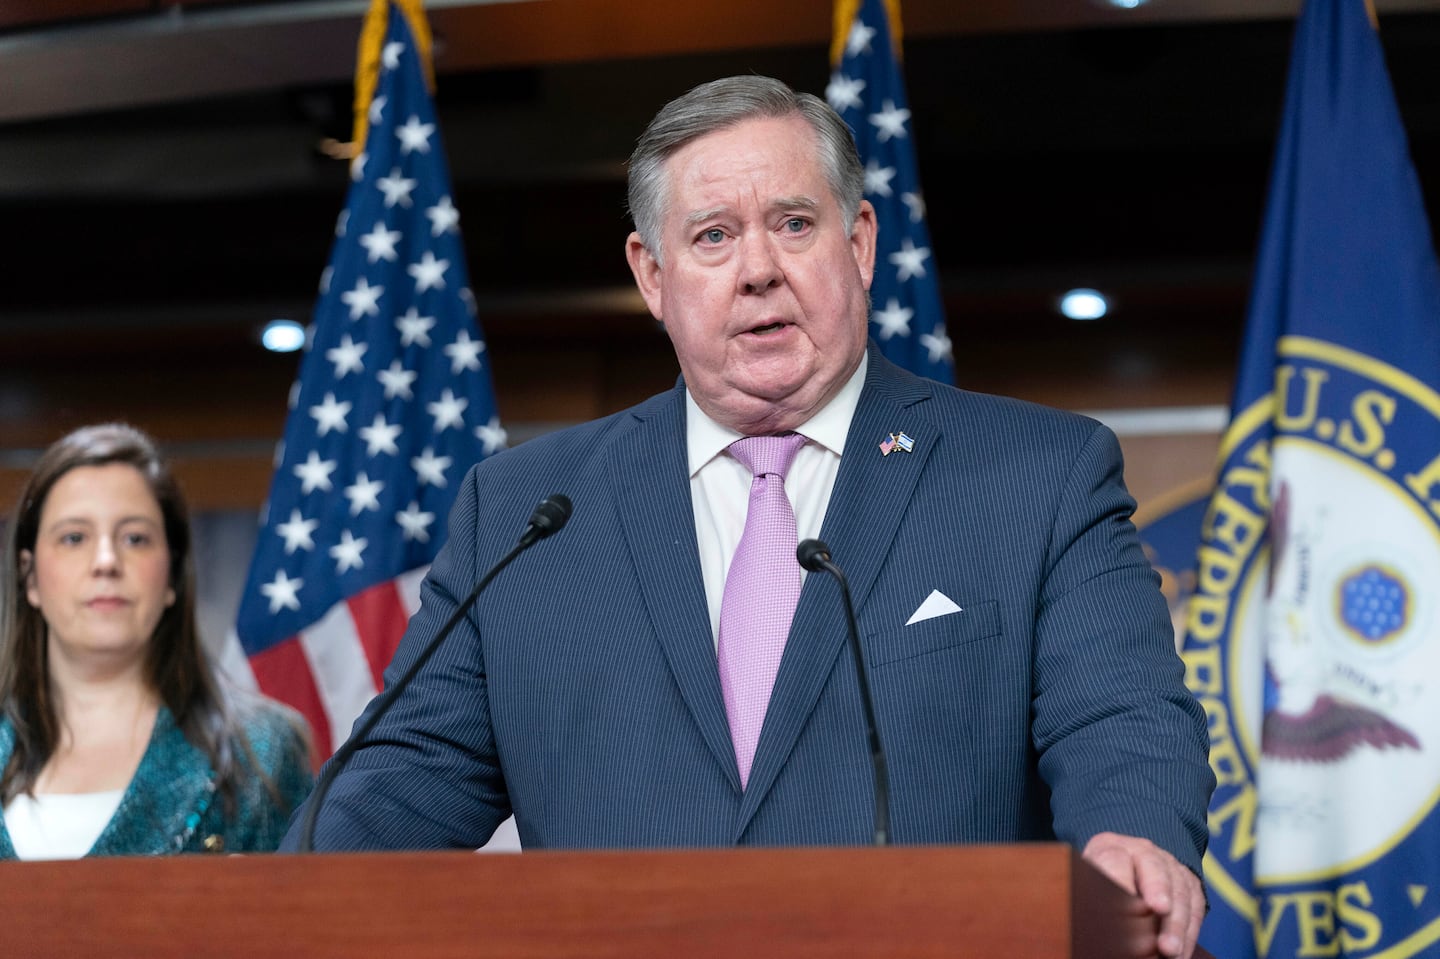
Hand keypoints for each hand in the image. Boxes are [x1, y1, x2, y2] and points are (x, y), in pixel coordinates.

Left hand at [1082, 831, 1203, 958]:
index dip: (1121, 880)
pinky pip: (1195, 905)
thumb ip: (1090, 894)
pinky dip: (1190, 931)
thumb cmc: (1099, 882)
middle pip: (1154, 869)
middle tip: (1158, 928)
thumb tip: (1087, 923)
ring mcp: (1169, 864)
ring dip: (1177, 924)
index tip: (1129, 903)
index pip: (1114, 859)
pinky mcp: (1189, 881)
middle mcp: (1142, 850)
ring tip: (1170, 951)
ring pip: (1180, 890)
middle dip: (1159, 898)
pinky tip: (1181, 952)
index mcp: (1109, 847)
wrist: (1124, 866)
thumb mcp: (1087, 883)